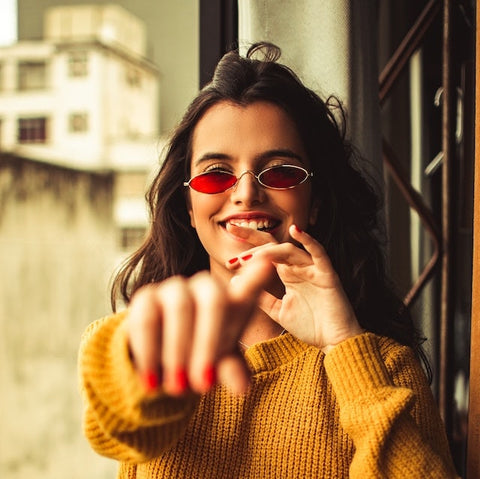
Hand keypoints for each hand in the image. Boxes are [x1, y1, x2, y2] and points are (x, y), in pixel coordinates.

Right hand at [126, 258, 274, 395]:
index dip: (257, 274)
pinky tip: (153, 381)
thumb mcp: (219, 367)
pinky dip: (150, 352)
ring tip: (178, 388)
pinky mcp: (145, 297)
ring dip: (178, 350)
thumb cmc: (200, 358)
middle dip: (208, 343)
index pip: (249, 285)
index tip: (268, 263)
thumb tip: (242, 387)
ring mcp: (175, 288)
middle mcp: (205, 287)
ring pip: (179, 306)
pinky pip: (146, 319)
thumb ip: (231, 370)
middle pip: (213, 300)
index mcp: (231, 300)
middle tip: (204, 385)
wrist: (159, 364)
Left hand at [226, 224, 363, 351]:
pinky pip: (319, 253)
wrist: (334, 343)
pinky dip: (309, 241)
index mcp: (287, 273)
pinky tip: (296, 231)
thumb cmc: (310, 326)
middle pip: (273, 245)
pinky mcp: (327, 274)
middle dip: (251, 238)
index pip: (265, 254)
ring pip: (288, 250)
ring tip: (247, 258)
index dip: (247, 248)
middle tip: (232, 233)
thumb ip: (261, 297)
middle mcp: (298, 267)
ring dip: (267, 251)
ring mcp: (313, 269)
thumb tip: (236, 284)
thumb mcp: (278, 311)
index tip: (227, 250)